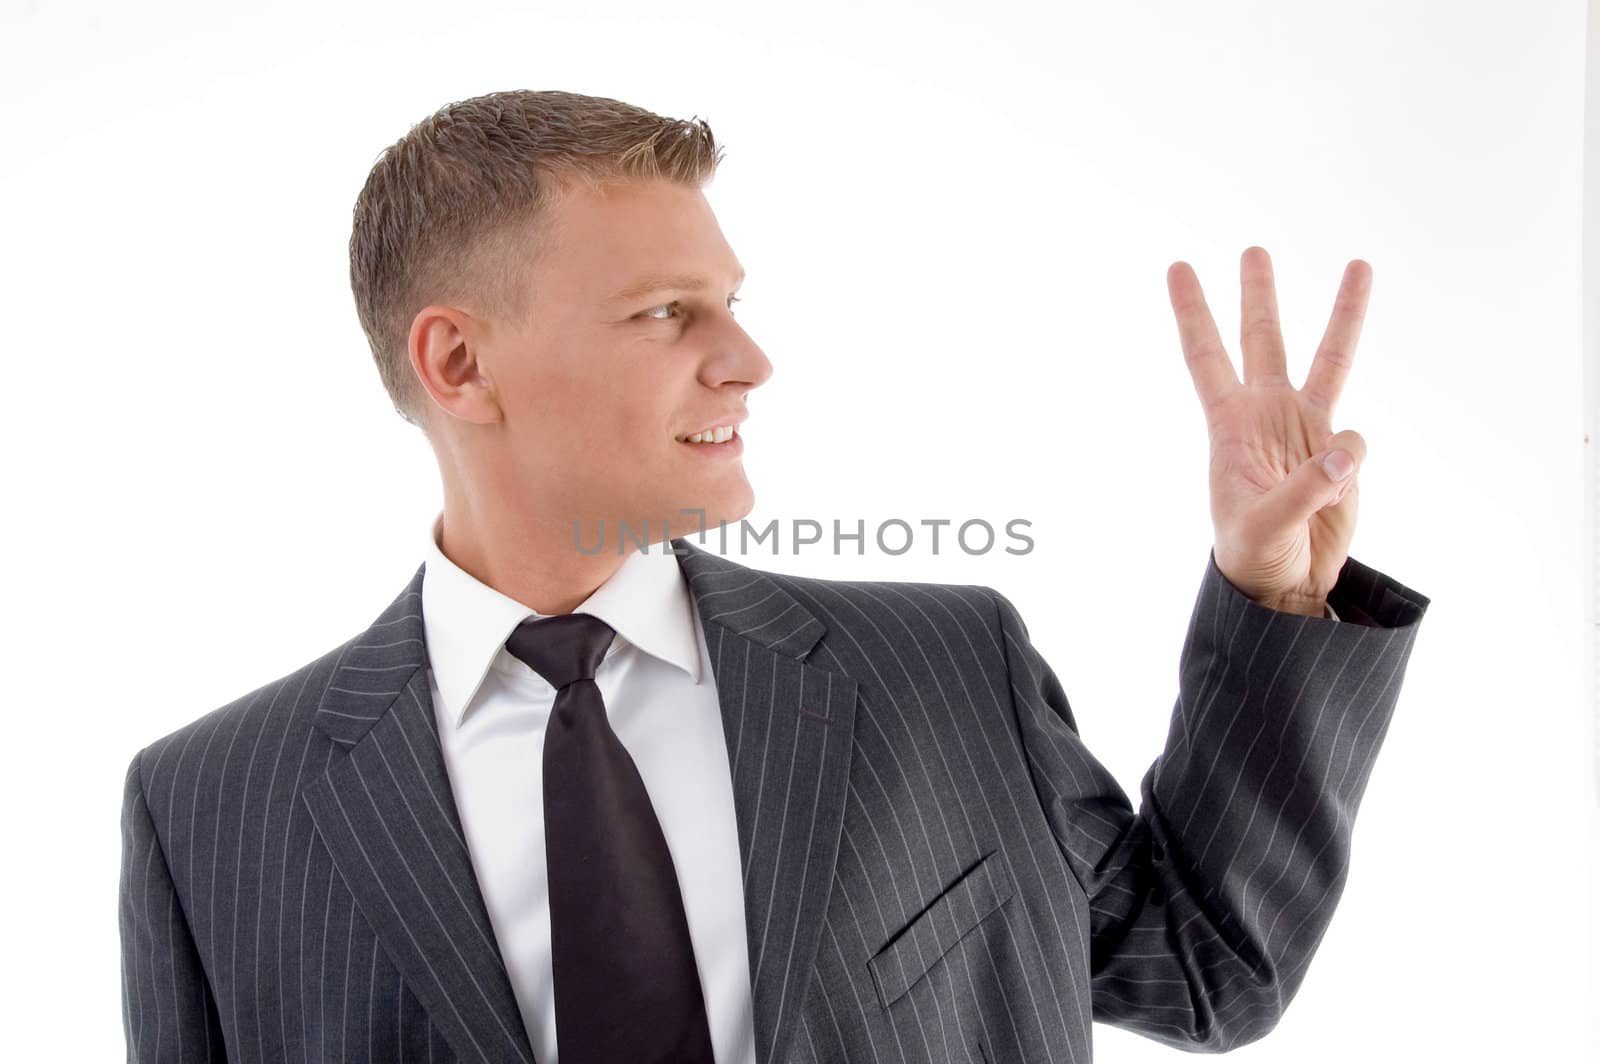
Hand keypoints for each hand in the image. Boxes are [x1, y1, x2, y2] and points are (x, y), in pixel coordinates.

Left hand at [1166, 247, 1371, 615]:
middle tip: (1253, 249)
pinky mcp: (1338, 452)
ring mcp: (1304, 428)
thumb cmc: (1253, 553)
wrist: (1284, 581)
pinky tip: (1340, 483)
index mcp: (1230, 425)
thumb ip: (1308, 487)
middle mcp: (1265, 415)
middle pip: (1263, 340)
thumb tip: (1349, 446)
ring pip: (1326, 359)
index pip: (1205, 356)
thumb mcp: (1266, 525)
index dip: (1193, 312)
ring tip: (1359, 264)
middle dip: (1258, 295)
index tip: (1178, 266)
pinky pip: (1355, 437)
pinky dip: (1354, 456)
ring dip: (1341, 314)